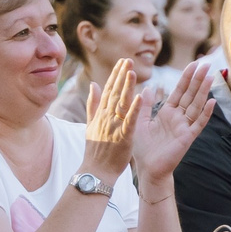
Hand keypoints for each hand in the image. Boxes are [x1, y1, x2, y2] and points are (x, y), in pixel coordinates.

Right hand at [80, 60, 141, 182]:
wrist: (96, 171)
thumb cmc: (95, 149)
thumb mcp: (91, 124)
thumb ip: (93, 103)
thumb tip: (93, 84)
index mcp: (101, 113)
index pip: (109, 90)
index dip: (116, 75)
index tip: (122, 61)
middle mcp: (106, 117)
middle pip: (114, 92)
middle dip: (121, 75)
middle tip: (128, 60)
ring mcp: (114, 126)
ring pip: (121, 103)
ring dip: (126, 87)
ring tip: (132, 71)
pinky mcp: (123, 137)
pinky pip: (129, 120)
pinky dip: (134, 108)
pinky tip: (140, 97)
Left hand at [129, 63, 214, 193]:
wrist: (147, 169)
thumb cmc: (143, 148)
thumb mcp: (140, 121)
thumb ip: (144, 105)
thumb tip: (147, 87)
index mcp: (167, 113)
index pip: (179, 91)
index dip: (186, 78)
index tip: (193, 63)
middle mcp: (178, 118)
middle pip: (190, 95)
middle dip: (197, 79)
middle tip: (206, 64)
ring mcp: (184, 127)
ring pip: (196, 105)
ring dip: (203, 91)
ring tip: (210, 77)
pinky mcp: (187, 138)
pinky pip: (198, 124)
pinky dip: (206, 113)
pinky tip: (212, 102)